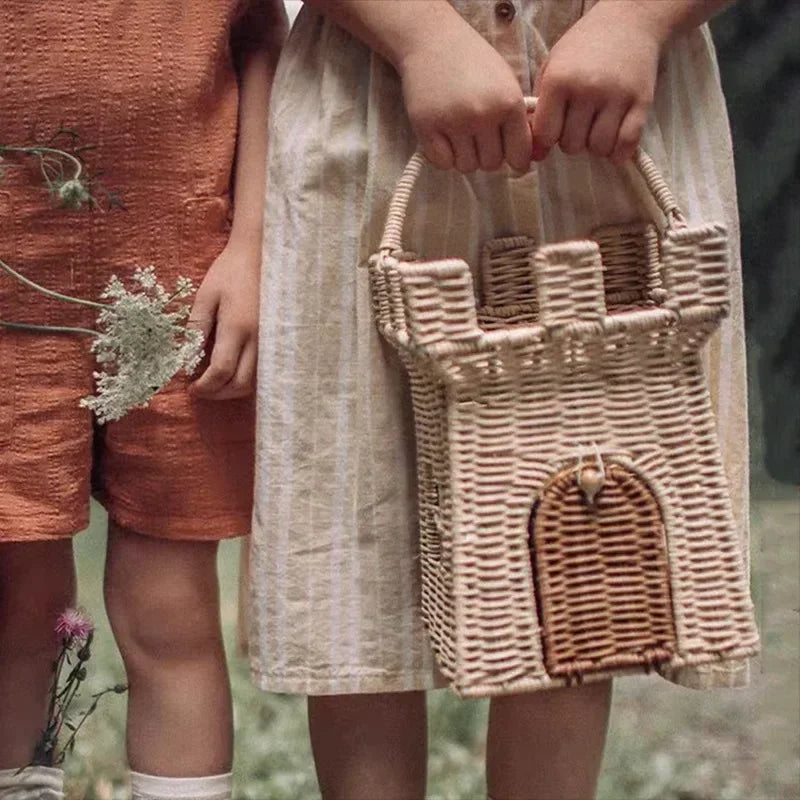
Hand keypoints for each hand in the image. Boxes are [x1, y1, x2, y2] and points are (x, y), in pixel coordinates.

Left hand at [188, 238, 259, 399]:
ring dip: (233, 389)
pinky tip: (233, 372)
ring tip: (215, 383)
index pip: (221, 370)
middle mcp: (257, 339)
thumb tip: (187, 359)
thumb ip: (196, 328)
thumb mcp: (206, 296)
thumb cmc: (230, 272)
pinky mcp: (276, 340)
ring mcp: (270, 341)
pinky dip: (247, 379)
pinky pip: (263, 371)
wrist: (261, 256)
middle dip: (218, 393)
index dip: (204, 385)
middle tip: (201, 390)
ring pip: (255, 381)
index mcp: (236, 327)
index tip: (190, 387)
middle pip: (240, 383)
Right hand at [398, 22, 531, 172]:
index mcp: (509, 103)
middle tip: (478, 136)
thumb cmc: (474, 64)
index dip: (515, 159)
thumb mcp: (506, 85)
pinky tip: (443, 138)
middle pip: (491, 164)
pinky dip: (444, 157)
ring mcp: (454, 122)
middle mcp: (483, 114)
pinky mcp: (427, 127)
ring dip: (464, 156)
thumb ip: (518, 121)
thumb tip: (526, 162)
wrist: (433, 41)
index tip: (508, 155)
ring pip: (467, 166)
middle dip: (486, 155)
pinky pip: (443, 163)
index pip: (519, 154)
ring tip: (460, 134)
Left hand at [530, 1, 664, 163]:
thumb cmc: (583, 48)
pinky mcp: (642, 102)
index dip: (548, 138)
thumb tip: (536, 154)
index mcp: (559, 81)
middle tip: (578, 124)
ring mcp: (616, 96)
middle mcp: (587, 89)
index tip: (555, 128)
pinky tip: (614, 144)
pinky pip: (627, 144)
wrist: (629, 20)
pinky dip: (619, 153)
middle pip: (572, 145)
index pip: (545, 134)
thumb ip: (540, 110)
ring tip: (595, 129)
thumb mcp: (552, 68)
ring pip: (598, 148)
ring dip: (595, 146)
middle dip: (572, 141)